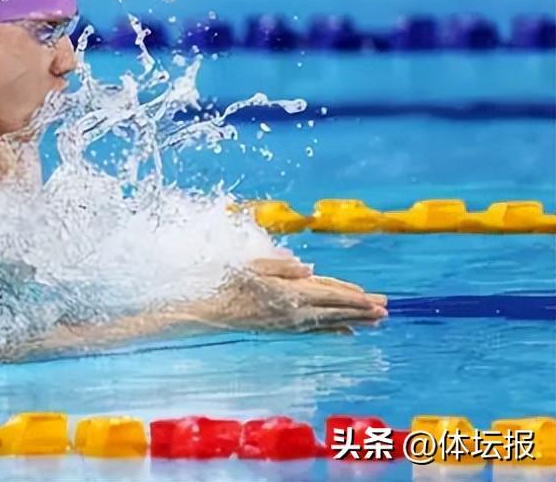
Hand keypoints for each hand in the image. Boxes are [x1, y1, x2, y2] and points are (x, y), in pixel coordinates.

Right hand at [194, 255, 387, 332]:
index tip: (374, 299)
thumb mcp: (254, 266)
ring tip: (376, 321)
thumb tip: (310, 268)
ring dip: (354, 320)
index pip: (329, 295)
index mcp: (289, 293)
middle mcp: (295, 311)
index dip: (353, 297)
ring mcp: (291, 323)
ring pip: (329, 321)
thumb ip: (283, 266)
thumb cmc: (230, 283)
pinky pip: (316, 330)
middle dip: (361, 310)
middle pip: (335, 310)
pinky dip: (334, 330)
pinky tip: (347, 332)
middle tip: (386, 311)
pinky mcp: (285, 328)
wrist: (212, 312)